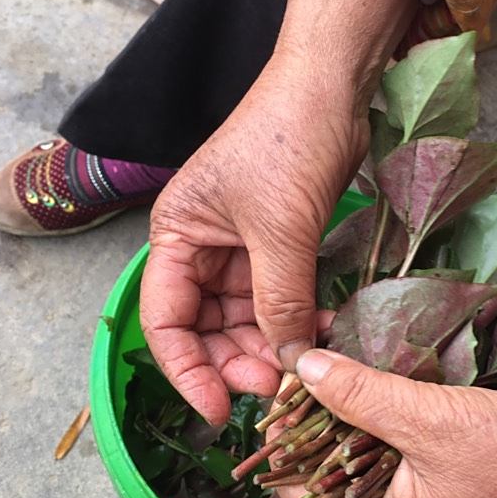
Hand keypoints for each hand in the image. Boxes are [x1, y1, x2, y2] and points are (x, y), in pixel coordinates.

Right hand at [140, 60, 367, 423]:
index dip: (187, 371)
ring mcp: (239, 247)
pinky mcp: (276, 244)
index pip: (165, 321)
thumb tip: (289, 365)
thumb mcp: (280, 231)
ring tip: (309, 358)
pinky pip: (278, 297)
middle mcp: (200, 247)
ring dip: (274, 344)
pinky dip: (296, 319)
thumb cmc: (288, 142)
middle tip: (280, 385)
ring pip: (245, 319)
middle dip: (238, 361)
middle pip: (205, 328)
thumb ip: (279, 302)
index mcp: (176, 237)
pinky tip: (323, 330)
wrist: (331, 88)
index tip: (222, 410)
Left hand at [277, 349, 496, 497]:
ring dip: (348, 406)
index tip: (282, 382)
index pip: (302, 492)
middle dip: (315, 414)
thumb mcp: (431, 421)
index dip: (283, 438)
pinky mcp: (437, 474)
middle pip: (327, 469)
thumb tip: (300, 366)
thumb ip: (360, 394)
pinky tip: (372, 371)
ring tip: (333, 356)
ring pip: (358, 451)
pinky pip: (391, 443)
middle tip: (308, 359)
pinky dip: (379, 409)